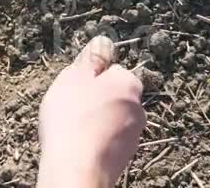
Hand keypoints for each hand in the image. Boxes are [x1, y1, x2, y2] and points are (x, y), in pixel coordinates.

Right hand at [37, 36, 145, 186]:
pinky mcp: (125, 156)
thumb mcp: (74, 76)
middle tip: (71, 107)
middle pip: (113, 94)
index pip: (111, 70)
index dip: (90, 77)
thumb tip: (104, 41)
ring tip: (72, 128)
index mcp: (128, 82)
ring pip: (111, 117)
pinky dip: (96, 139)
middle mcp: (138, 107)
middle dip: (95, 99)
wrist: (76, 168)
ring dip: (95, 120)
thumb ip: (91, 57)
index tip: (75, 87)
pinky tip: (79, 144)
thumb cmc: (72, 118)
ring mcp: (134, 134)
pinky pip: (108, 139)